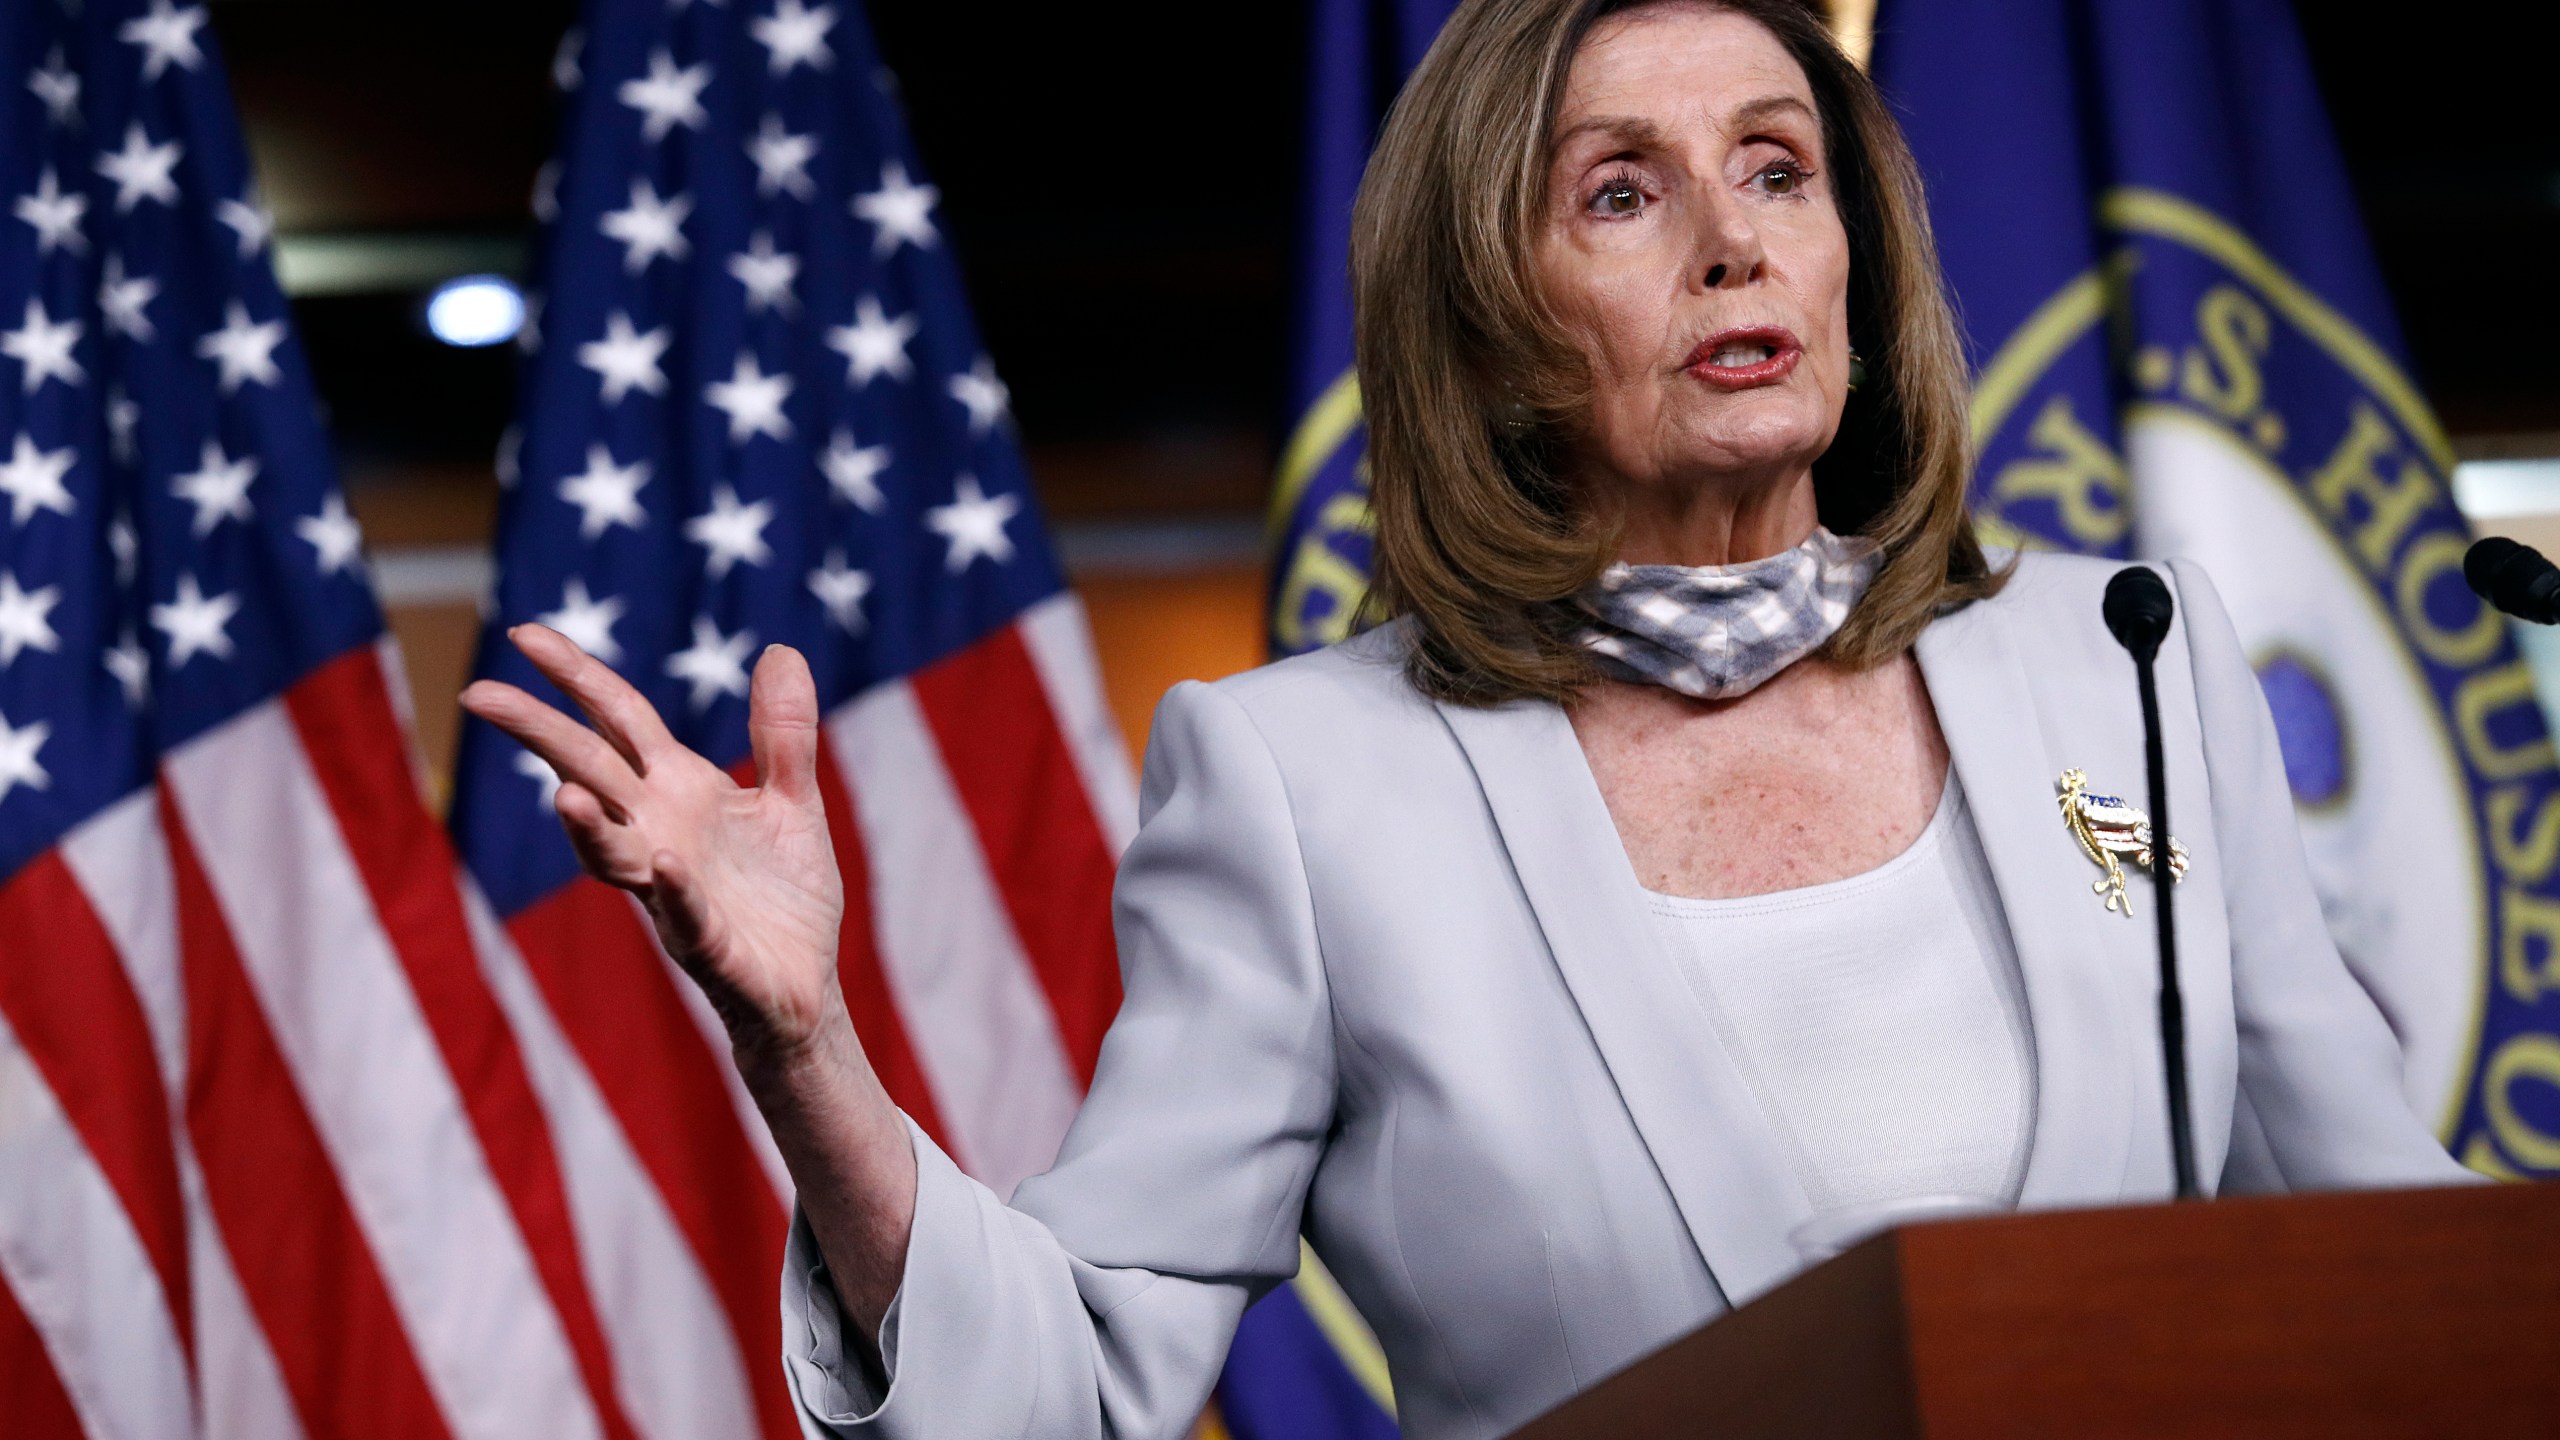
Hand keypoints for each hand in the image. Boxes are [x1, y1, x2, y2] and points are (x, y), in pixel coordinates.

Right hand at [462, 626, 844, 1056]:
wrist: (805, 986)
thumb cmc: (785, 895)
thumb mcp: (792, 801)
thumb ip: (782, 733)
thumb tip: (783, 649)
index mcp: (680, 790)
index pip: (617, 719)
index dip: (575, 676)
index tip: (523, 634)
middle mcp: (659, 832)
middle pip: (590, 771)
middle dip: (538, 734)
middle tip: (477, 696)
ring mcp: (672, 889)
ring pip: (611, 853)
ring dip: (586, 828)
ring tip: (562, 793)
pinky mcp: (706, 944)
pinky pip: (683, 914)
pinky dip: (675, 889)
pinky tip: (669, 863)